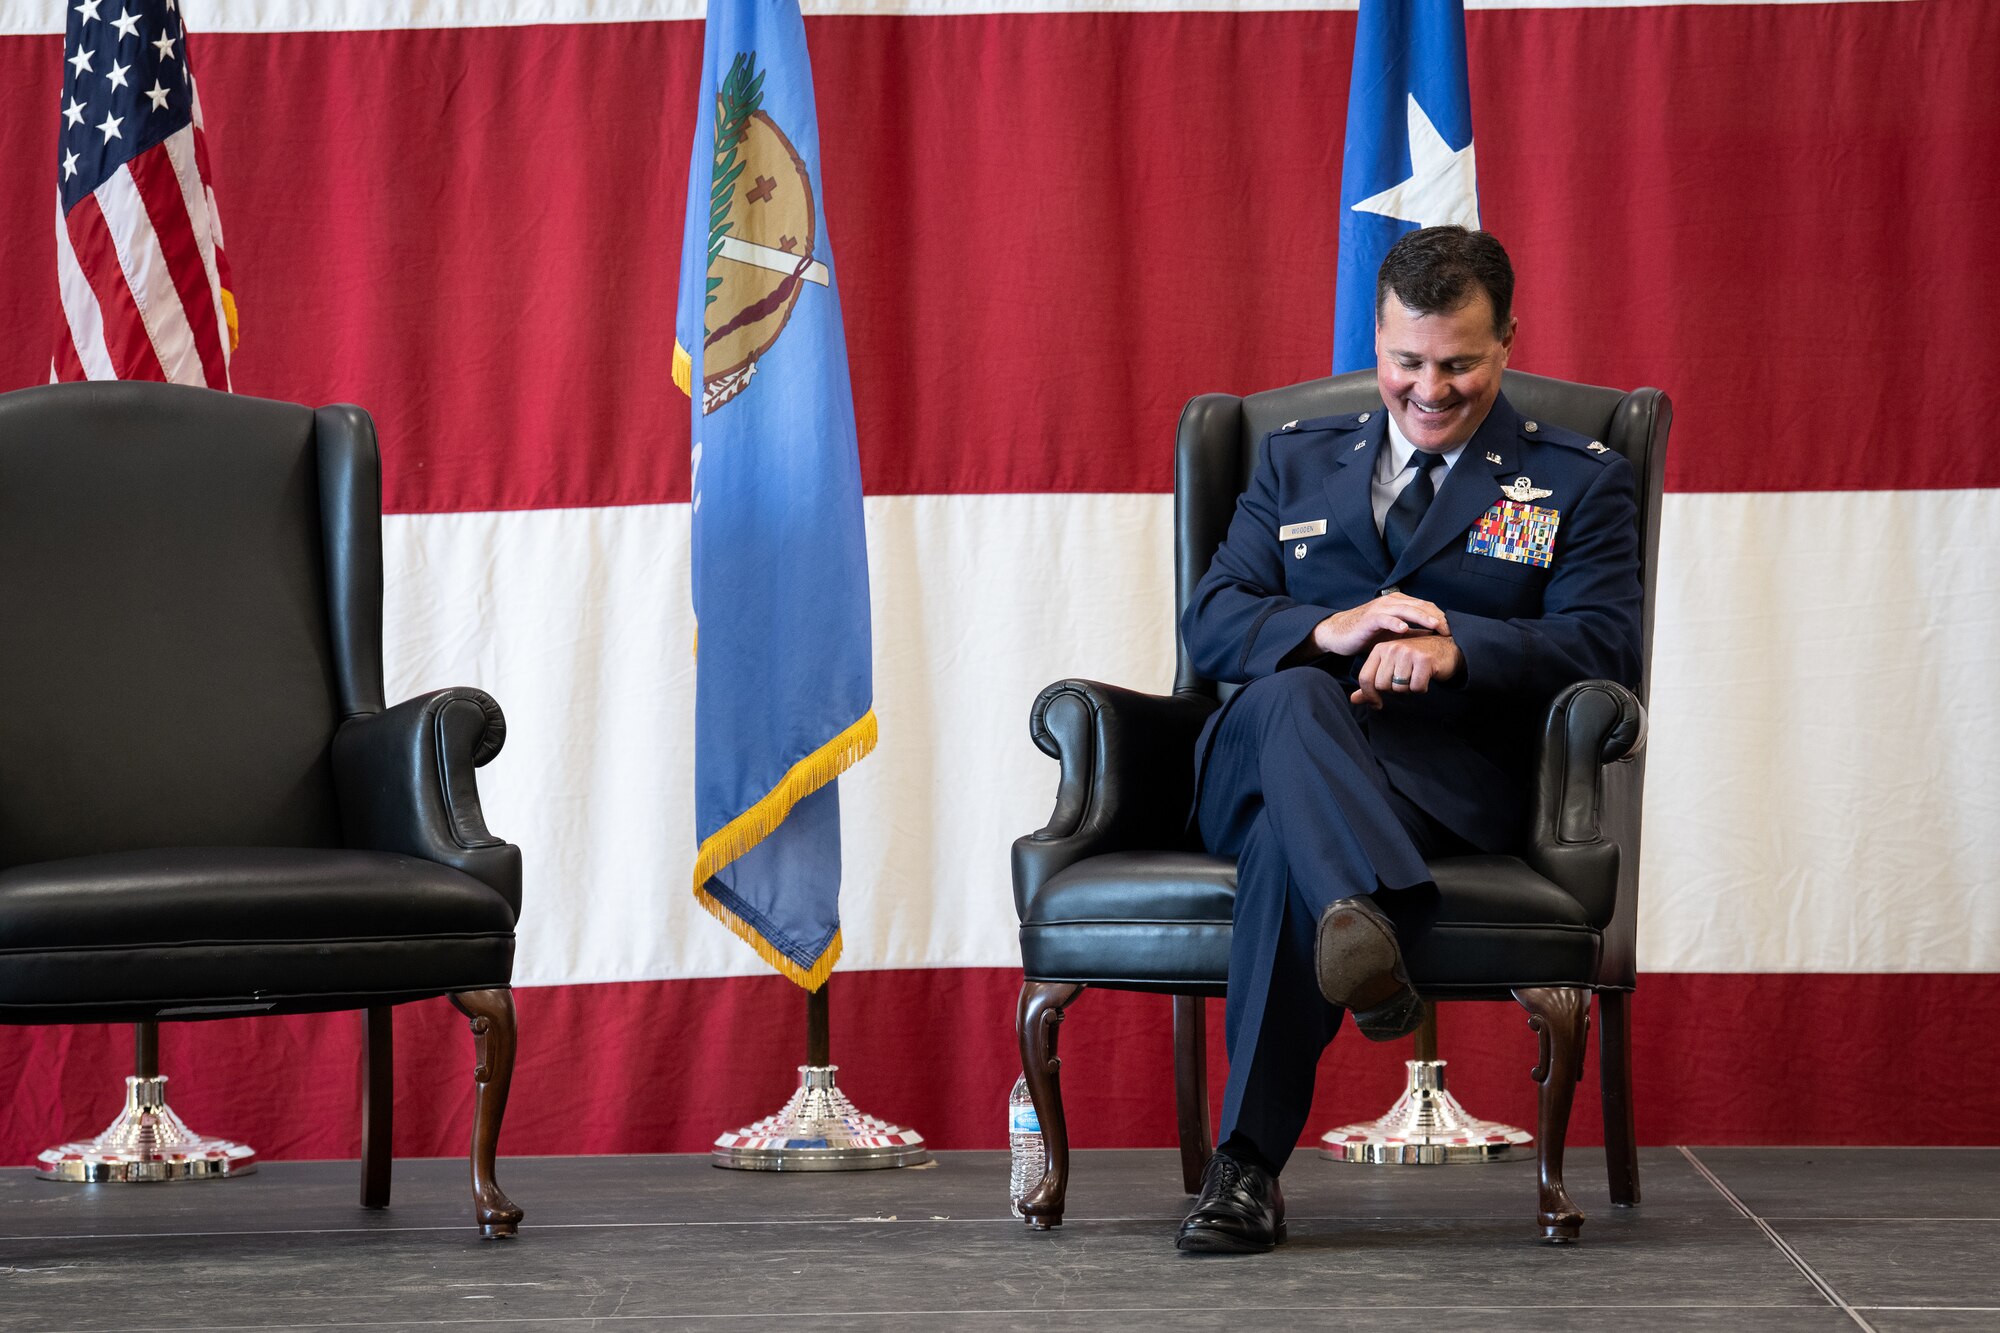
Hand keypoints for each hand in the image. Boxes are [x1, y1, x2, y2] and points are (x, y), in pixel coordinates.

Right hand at [1311, 594, 1449, 657]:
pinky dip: (1394, 622)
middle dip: (1436, 617)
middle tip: (1449, 630)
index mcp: (1399, 602)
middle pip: (1419, 606)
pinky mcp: (1369, 619)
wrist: (1339, 633)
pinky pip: (1384, 619)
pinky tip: (1404, 629)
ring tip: (1435, 625)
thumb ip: (1411, 631)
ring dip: (1421, 617)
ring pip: (1405, 610)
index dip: (1439, 616)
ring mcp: (1380, 608)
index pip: (1425, 606)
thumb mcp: (1393, 632)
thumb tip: (1434, 639)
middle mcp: (1391, 601)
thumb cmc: (1367, 633)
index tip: (1451, 630)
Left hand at [1350, 635, 1462, 708]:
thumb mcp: (1390, 668)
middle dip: (1394, 690)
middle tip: (1405, 680)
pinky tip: (1426, 677)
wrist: (1447, 649)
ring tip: (1416, 676)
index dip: (1369, 695)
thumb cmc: (1415, 661)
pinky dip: (1422, 688)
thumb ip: (1371, 684)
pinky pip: (1416, 688)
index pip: (1366, 678)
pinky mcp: (1424, 660)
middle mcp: (1392, 647)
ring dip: (1409, 689)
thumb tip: (1353, 699)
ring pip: (1399, 688)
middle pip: (1382, 686)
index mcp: (1380, 649)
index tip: (1377, 703)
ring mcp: (1408, 652)